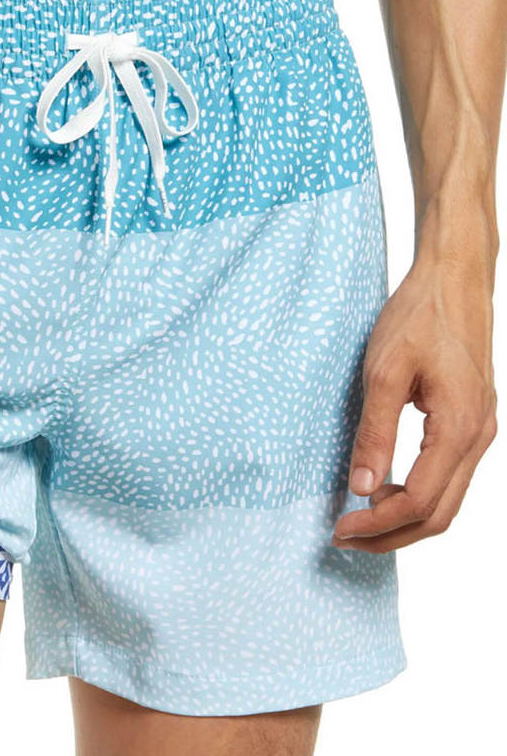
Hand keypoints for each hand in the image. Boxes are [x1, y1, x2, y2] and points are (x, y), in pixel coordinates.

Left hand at [332, 257, 496, 551]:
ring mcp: (480, 432)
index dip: (378, 524)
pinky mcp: (471, 423)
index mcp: (459, 428)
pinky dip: (416, 496)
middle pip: (439, 514)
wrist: (453, 282)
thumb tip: (362, 486)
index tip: (339, 528)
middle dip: (390, 535)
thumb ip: (375, 431)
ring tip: (358, 520)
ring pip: (447, 501)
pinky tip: (383, 491)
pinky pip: (448, 477)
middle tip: (344, 537)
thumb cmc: (418, 319)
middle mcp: (478, 438)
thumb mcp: (384, 372)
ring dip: (403, 519)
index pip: (420, 502)